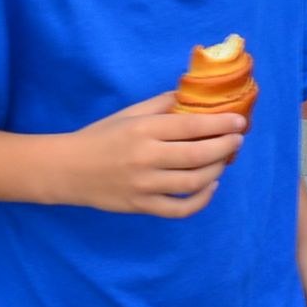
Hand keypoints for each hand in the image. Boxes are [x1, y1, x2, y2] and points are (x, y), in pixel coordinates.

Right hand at [49, 93, 245, 215]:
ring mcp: (144, 185)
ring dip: (216, 170)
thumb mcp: (130, 113)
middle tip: (238, 140)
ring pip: (193, 182)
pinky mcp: (140, 206)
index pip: (193, 126)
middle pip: (198, 155)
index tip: (240, 122)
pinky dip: (200, 201)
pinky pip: (178, 209)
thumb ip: (163, 104)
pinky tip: (210, 187)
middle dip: (225, 147)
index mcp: (145, 129)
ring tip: (224, 160)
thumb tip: (194, 96)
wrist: (67, 169)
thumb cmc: (101, 136)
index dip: (221, 124)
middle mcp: (146, 157)